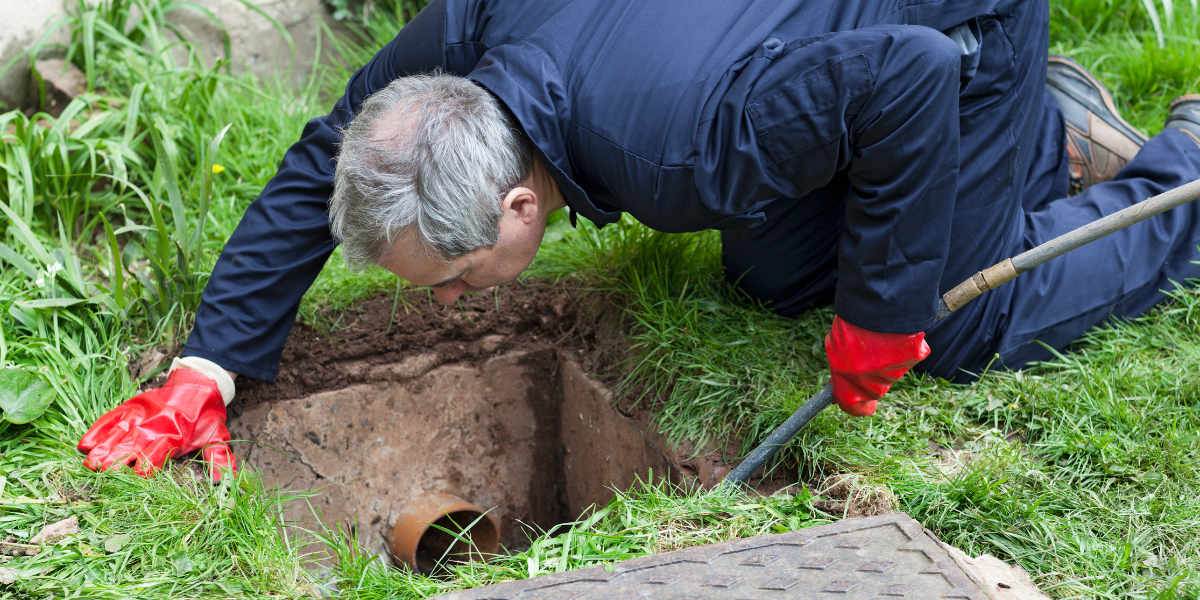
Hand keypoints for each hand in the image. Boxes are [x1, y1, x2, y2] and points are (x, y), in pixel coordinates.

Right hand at [78, 368, 235, 480]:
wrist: (197, 383)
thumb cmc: (205, 415)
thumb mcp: (216, 436)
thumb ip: (219, 458)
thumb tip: (224, 481)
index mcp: (176, 436)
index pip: (158, 454)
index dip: (148, 465)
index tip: (136, 476)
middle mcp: (155, 426)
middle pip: (133, 445)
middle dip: (117, 459)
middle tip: (100, 473)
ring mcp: (140, 415)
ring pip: (118, 433)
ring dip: (103, 448)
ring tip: (89, 463)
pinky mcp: (130, 406)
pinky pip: (110, 418)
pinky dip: (98, 430)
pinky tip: (85, 443)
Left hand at [824, 315, 929, 416]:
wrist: (874, 302)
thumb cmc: (851, 323)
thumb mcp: (835, 348)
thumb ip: (840, 368)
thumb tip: (841, 380)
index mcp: (848, 385)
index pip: (854, 408)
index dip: (856, 404)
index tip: (857, 400)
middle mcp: (873, 386)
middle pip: (873, 389)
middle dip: (869, 375)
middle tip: (865, 352)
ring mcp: (895, 373)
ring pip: (890, 372)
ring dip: (885, 359)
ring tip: (877, 335)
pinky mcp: (915, 357)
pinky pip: (907, 356)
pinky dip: (902, 346)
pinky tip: (894, 331)